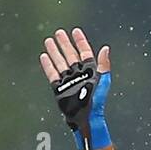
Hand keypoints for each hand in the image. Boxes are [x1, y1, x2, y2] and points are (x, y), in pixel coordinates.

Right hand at [39, 27, 112, 149]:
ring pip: (60, 63)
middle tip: (59, 32)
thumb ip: (103, 65)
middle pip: (70, 55)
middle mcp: (78, 75)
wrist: (86, 118)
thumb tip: (106, 49)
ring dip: (54, 52)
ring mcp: (68, 81)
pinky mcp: (60, 89)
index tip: (75, 31)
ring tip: (48, 41)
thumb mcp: (102, 82)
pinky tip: (44, 57)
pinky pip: (52, 75)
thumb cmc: (96, 103)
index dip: (80, 42)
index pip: (85, 53)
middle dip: (65, 44)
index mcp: (90, 72)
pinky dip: (48, 66)